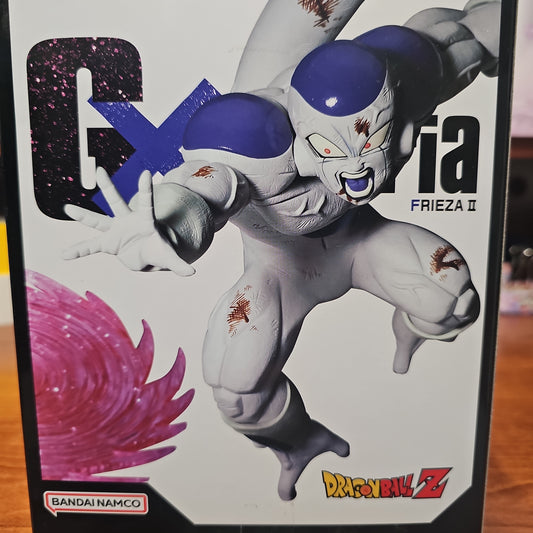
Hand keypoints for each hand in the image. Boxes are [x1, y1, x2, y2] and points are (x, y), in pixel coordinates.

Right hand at [62, 168, 195, 275]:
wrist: (148, 255)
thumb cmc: (159, 251)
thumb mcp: (169, 257)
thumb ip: (178, 264)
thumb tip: (191, 274)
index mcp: (146, 221)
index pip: (147, 203)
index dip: (146, 189)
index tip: (145, 172)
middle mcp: (128, 221)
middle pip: (117, 201)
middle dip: (108, 187)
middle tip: (99, 170)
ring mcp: (116, 230)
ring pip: (98, 220)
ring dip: (84, 215)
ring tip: (66, 208)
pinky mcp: (108, 243)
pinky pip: (91, 246)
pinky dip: (79, 251)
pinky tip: (65, 254)